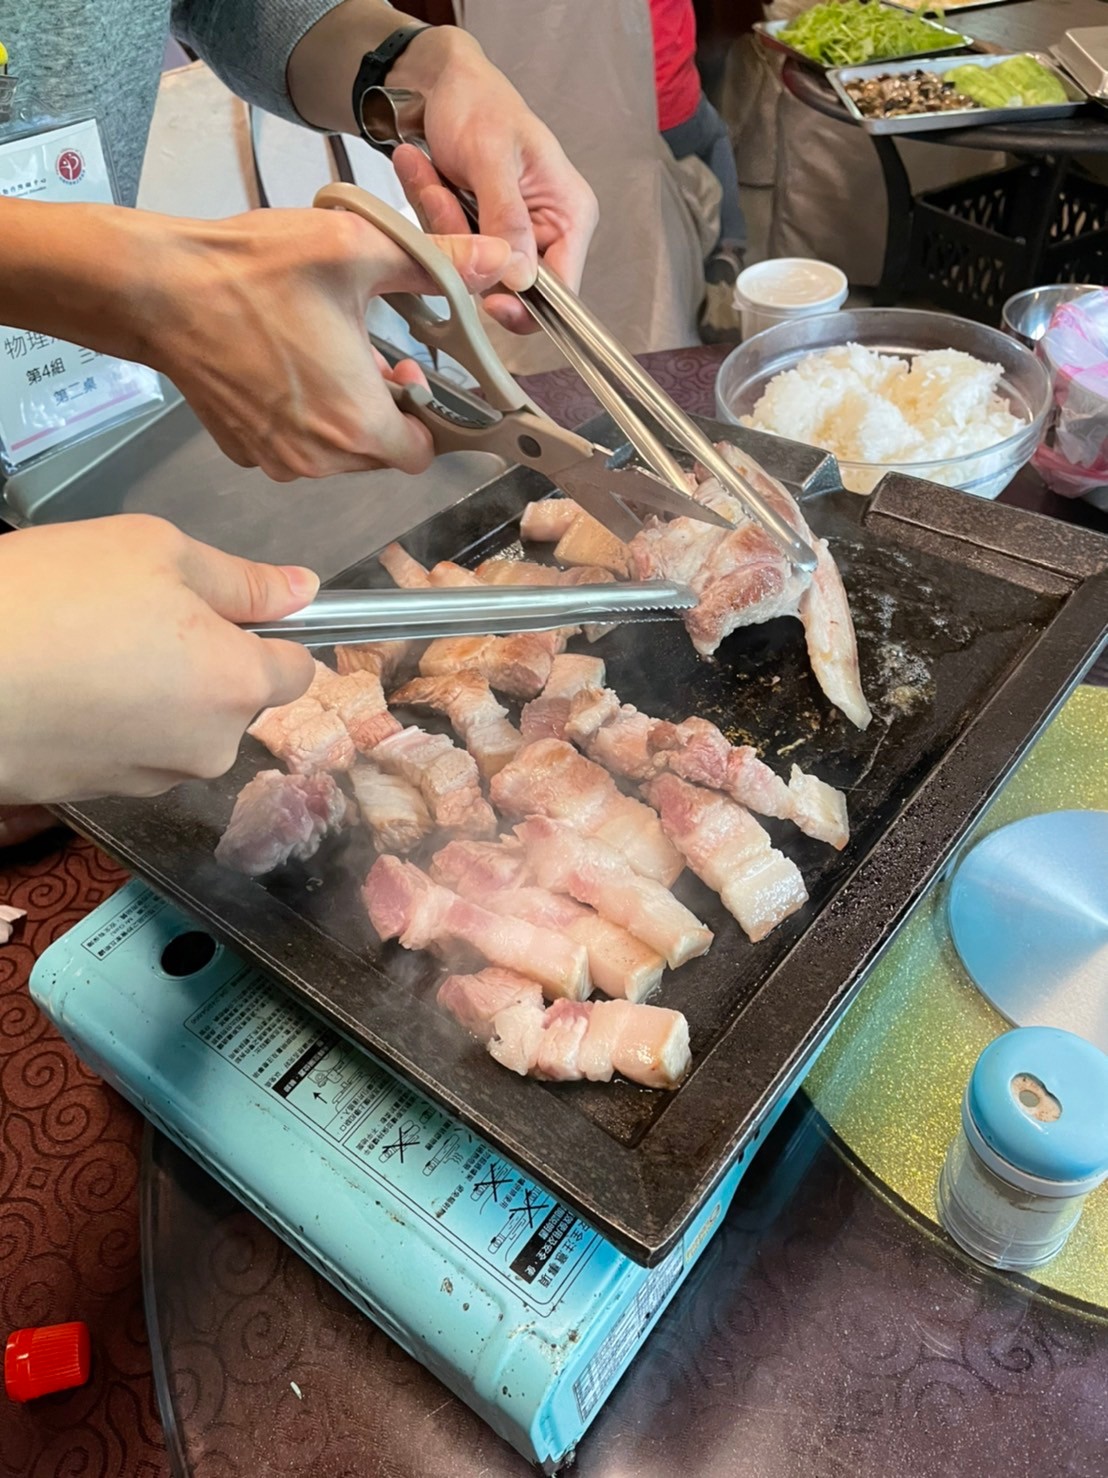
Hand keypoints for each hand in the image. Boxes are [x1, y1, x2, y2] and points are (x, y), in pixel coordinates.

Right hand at [0, 516, 320, 802]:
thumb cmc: (51, 598)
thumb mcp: (156, 552)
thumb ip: (242, 580)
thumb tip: (304, 589)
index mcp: (237, 686)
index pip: (297, 670)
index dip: (269, 634)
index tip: (225, 611)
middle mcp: (208, 748)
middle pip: (234, 700)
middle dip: (202, 661)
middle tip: (134, 614)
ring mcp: (151, 779)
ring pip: (180, 726)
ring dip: (154, 692)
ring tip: (86, 648)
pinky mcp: (97, 796)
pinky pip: (127, 748)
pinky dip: (109, 721)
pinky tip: (62, 685)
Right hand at [142, 206, 512, 479]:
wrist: (158, 289)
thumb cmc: (252, 273)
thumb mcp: (359, 252)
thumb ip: (440, 264)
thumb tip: (502, 261)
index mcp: (359, 425)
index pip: (422, 452)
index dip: (427, 415)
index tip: (409, 374)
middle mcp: (319, 458)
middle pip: (381, 454)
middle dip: (385, 411)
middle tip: (368, 354)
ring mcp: (276, 459)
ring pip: (336, 452)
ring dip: (342, 413)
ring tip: (323, 353)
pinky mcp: (244, 449)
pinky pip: (293, 445)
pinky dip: (299, 416)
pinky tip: (284, 365)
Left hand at [389, 31, 598, 333]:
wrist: (441, 84)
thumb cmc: (477, 103)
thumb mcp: (492, 155)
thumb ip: (508, 218)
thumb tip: (520, 277)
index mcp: (570, 216)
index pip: (562, 293)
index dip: (526, 306)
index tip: (487, 300)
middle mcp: (547, 233)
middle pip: (511, 286)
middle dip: (469, 249)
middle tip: (441, 197)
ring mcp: (512, 237)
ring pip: (475, 270)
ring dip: (444, 227)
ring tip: (431, 174)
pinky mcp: (480, 235)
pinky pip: (453, 251)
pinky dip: (433, 220)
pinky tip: (425, 177)